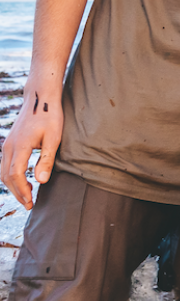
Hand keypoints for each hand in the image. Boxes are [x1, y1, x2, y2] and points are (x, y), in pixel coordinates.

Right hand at [0, 83, 63, 208]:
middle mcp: (9, 146)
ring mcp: (7, 144)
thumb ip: (47, 160)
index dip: (22, 191)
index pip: (15, 175)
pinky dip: (11, 177)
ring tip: (27, 196)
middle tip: (29, 204)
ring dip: (13, 186)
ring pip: (3, 172)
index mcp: (20, 146)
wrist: (40, 97)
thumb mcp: (54, 137)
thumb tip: (40, 182)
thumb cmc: (50, 116)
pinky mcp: (9, 143)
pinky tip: (23, 181)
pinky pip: (5, 165)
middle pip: (6, 176)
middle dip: (17, 192)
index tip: (31, 202)